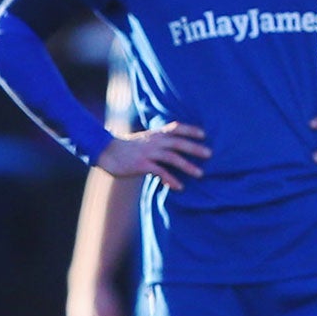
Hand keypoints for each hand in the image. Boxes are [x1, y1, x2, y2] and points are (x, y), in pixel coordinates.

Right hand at [95, 122, 210, 191]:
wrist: (106, 152)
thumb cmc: (126, 148)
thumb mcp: (143, 141)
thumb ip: (157, 144)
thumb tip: (170, 152)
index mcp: (155, 135)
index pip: (176, 128)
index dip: (190, 130)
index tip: (203, 134)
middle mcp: (154, 142)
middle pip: (178, 143)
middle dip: (195, 148)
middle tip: (210, 154)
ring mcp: (148, 153)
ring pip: (172, 157)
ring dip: (187, 166)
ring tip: (200, 174)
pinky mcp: (142, 165)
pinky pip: (160, 172)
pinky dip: (171, 179)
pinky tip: (179, 187)